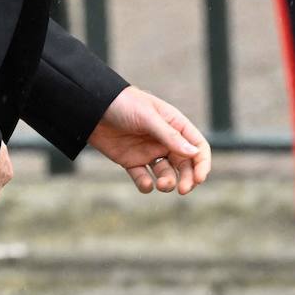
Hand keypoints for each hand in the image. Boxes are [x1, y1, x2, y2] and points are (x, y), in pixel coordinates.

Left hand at [88, 86, 211, 194]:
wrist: (92, 107)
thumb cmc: (124, 104)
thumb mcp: (148, 117)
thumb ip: (170, 136)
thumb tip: (194, 153)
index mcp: (174, 124)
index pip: (197, 146)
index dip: (202, 163)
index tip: (199, 178)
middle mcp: (164, 140)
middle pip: (185, 164)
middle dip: (187, 178)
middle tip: (184, 190)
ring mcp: (148, 151)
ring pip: (166, 174)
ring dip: (168, 183)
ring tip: (161, 185)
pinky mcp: (131, 161)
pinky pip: (143, 178)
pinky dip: (146, 185)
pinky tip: (145, 183)